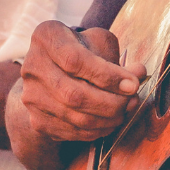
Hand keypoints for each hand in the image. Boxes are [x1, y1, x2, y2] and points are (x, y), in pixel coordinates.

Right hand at [17, 21, 145, 142]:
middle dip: (111, 102)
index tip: (133, 84)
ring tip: (126, 110)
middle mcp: (32, 67)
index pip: (75, 61)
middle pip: (73, 94)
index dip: (107, 76)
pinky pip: (73, 132)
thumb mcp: (96, 41)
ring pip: (75, 117)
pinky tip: (111, 121)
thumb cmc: (81, 50)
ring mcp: (31, 97)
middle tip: (133, 101)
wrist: (52, 72)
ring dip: (108, 119)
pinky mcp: (38, 120)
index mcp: (46, 37)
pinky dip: (98, 130)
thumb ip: (116, 56)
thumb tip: (138, 75)